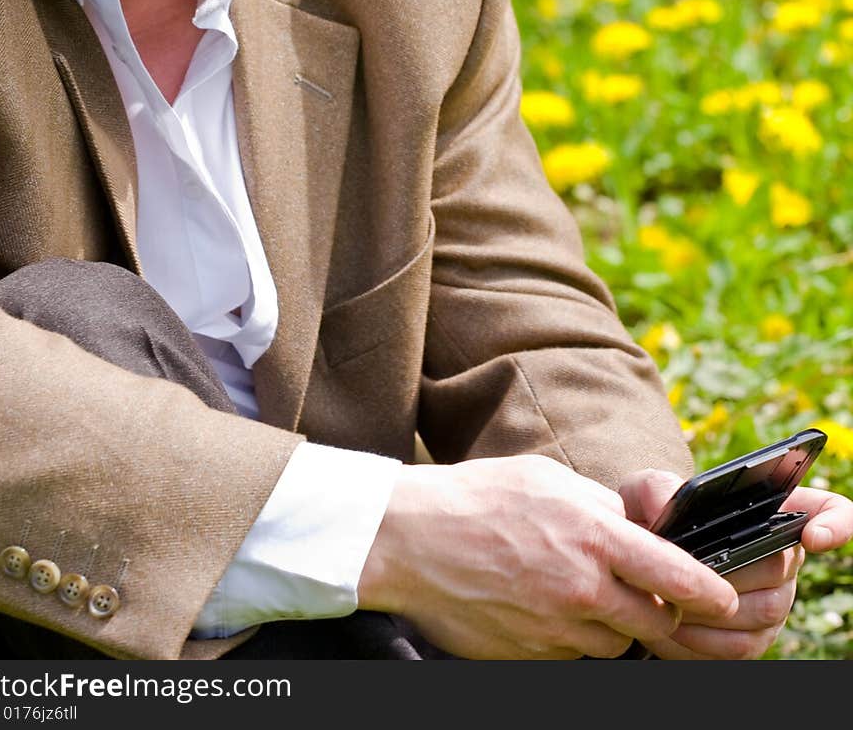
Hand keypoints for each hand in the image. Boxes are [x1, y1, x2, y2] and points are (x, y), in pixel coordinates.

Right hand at [358, 455, 737, 658]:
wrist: (409, 538)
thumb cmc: (479, 497)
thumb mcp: (548, 480)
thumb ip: (599, 508)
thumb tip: (634, 528)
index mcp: (592, 535)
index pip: (673, 574)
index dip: (709, 591)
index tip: (725, 597)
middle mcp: (580, 587)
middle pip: (652, 621)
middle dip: (661, 613)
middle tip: (651, 598)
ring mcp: (553, 627)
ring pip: (613, 643)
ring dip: (612, 626)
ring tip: (580, 593)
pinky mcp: (528, 654)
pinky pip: (569, 653)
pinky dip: (570, 636)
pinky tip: (543, 606)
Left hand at [620, 472, 852, 659]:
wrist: (635, 565)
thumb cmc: (649, 519)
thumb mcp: (644, 492)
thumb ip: (655, 489)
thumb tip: (671, 507)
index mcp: (769, 511)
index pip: (829, 510)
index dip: (836, 523)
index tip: (813, 535)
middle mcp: (784, 557)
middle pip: (780, 568)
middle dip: (728, 572)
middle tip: (682, 573)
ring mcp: (774, 600)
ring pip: (763, 612)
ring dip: (713, 610)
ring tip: (667, 601)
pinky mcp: (755, 637)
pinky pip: (742, 648)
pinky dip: (703, 641)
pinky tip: (671, 629)